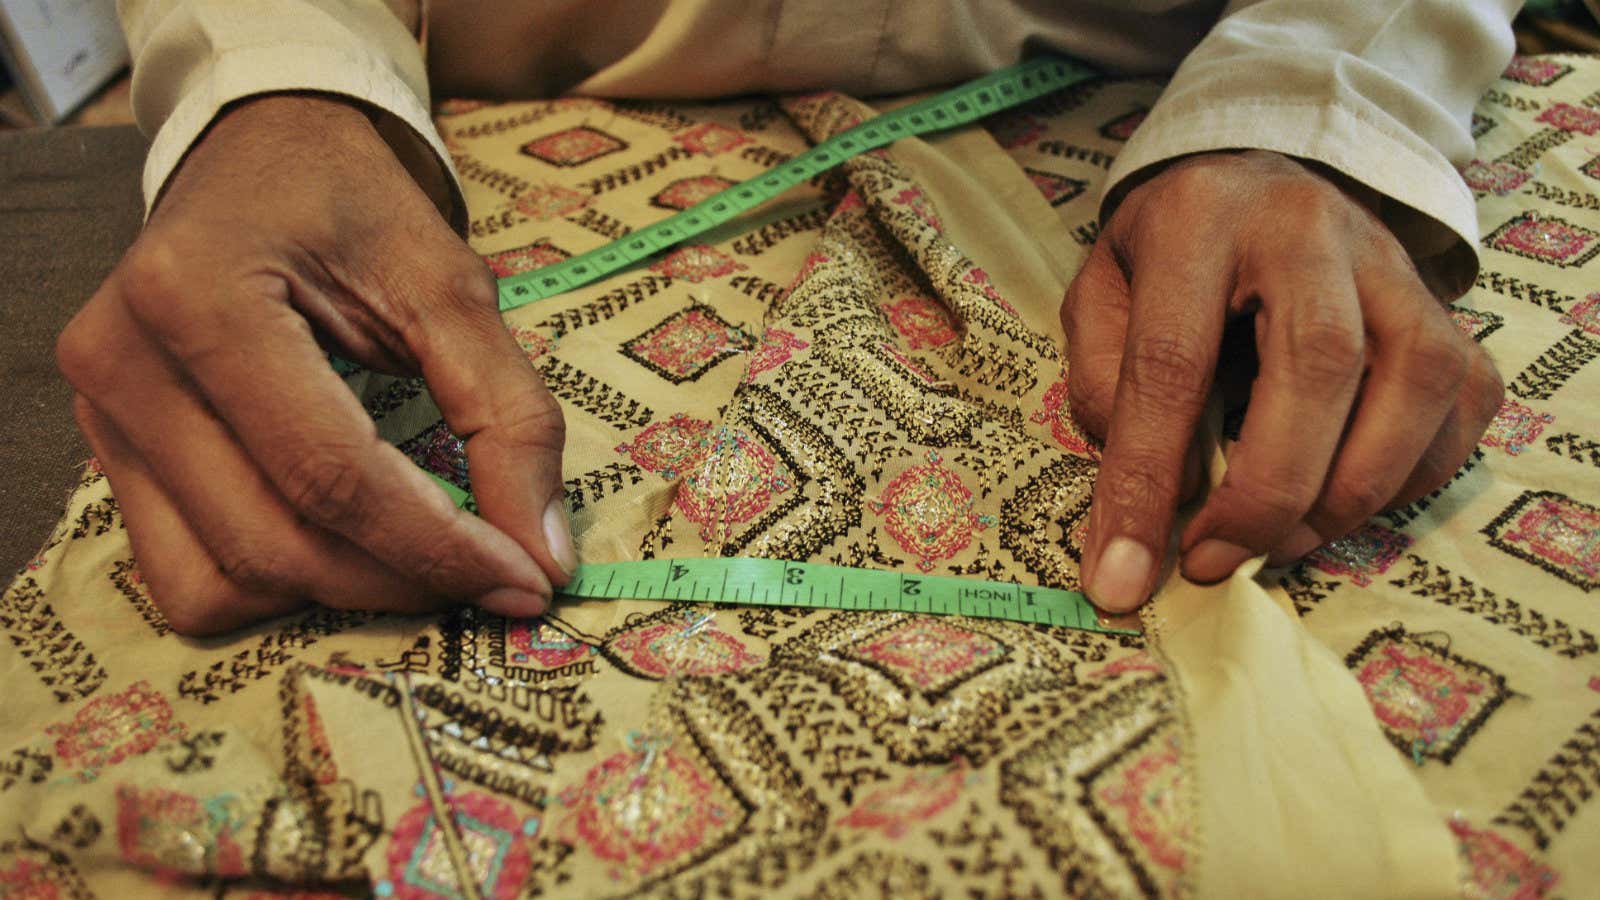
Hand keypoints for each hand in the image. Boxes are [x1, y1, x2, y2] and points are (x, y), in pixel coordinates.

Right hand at [56, 95, 574, 634]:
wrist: (264, 155)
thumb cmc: (356, 209)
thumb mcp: (452, 287)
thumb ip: (509, 415)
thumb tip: (543, 556)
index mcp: (199, 293)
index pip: (329, 474)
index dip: (438, 547)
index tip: (526, 581)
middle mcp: (121, 360)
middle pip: (275, 541)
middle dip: (402, 580)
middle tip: (498, 574)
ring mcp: (100, 414)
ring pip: (222, 583)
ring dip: (341, 594)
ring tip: (422, 554)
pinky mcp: (106, 453)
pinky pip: (185, 579)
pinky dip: (277, 587)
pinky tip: (343, 542)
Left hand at [1063, 150, 1502, 611]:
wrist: (1254, 180)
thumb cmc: (1166, 255)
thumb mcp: (1099, 296)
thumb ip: (1106, 384)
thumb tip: (1162, 489)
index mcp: (1199, 217)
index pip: (1172, 360)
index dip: (1146, 479)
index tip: (1122, 573)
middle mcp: (1310, 228)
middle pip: (1318, 364)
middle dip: (1267, 491)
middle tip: (1214, 561)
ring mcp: (1395, 263)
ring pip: (1414, 382)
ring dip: (1348, 492)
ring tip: (1275, 545)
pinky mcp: (1447, 307)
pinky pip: (1462, 405)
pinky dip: (1410, 478)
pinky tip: (1341, 503)